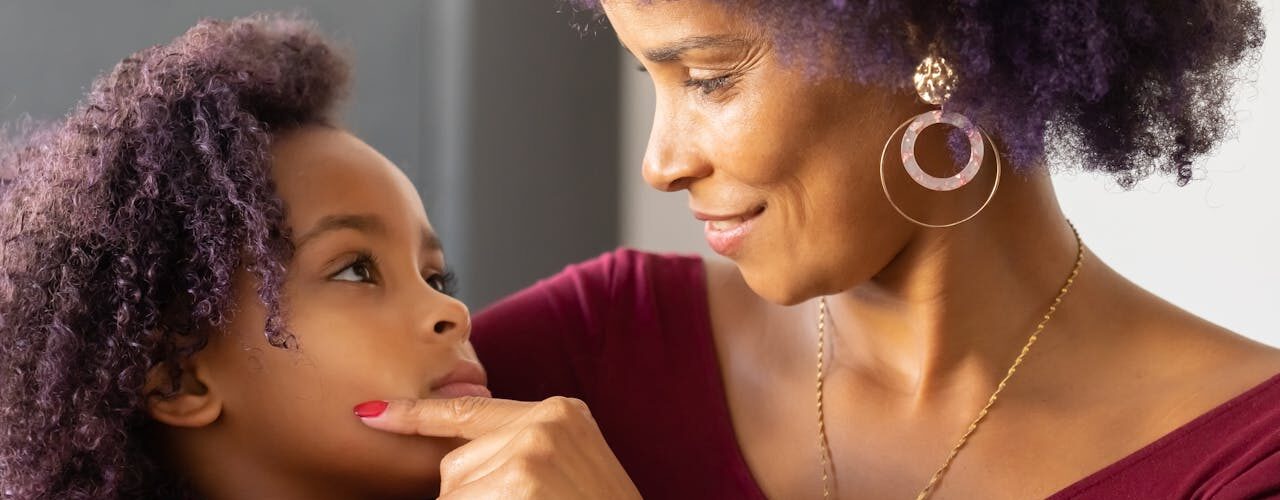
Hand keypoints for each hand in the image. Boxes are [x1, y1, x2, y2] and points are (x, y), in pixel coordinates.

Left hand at [357, 396, 641, 499]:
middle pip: (455, 468)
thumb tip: (455, 462)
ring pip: (455, 497)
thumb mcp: (573, 468)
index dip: (414, 416)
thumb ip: (521, 451)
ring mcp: (529, 455)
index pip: (470, 412)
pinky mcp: (519, 485)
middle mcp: (543, 424)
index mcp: (558, 413)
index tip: (370, 412)